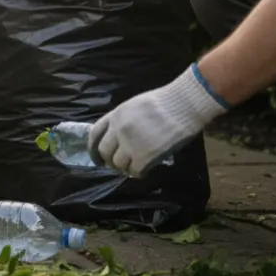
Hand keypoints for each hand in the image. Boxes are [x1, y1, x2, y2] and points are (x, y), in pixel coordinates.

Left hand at [87, 64, 228, 176]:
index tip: (97, 158)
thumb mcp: (133, 106)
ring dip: (124, 168)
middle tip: (118, 165)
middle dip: (108, 160)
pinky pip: (134, 171)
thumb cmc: (163, 102)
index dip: (93, 149)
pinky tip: (144, 170)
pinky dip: (138, 173)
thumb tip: (118, 138)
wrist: (182, 106)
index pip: (94, 135)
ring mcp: (129, 144)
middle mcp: (117, 131)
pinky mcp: (144, 156)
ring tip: (133, 167)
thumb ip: (122, 121)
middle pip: (104, 152)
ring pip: (118, 164)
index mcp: (114, 116)